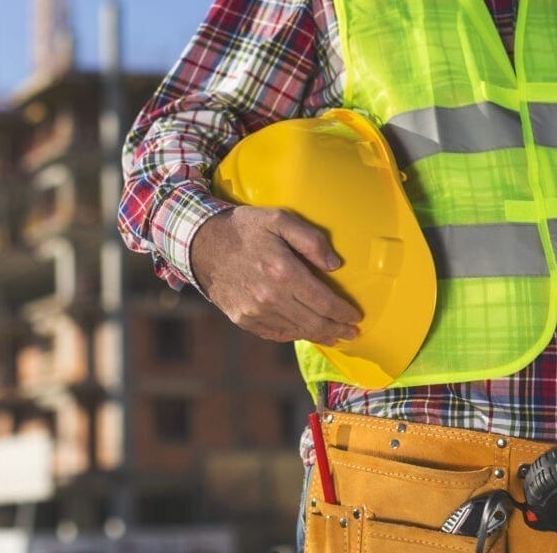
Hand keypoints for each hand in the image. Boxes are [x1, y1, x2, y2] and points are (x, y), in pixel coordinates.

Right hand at [191, 206, 360, 344]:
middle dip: (337, 330)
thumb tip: (334, 266)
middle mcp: (270, 297)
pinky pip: (275, 333)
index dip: (344, 313)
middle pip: (314, 323)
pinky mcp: (242, 319)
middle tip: (351, 333)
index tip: (356, 317)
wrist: (201, 243)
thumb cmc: (244, 228)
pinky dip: (293, 334)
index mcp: (283, 272)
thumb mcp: (279, 219)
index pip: (324, 302)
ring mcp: (254, 312)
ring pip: (296, 331)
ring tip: (332, 336)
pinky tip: (302, 331)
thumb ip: (311, 239)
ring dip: (318, 335)